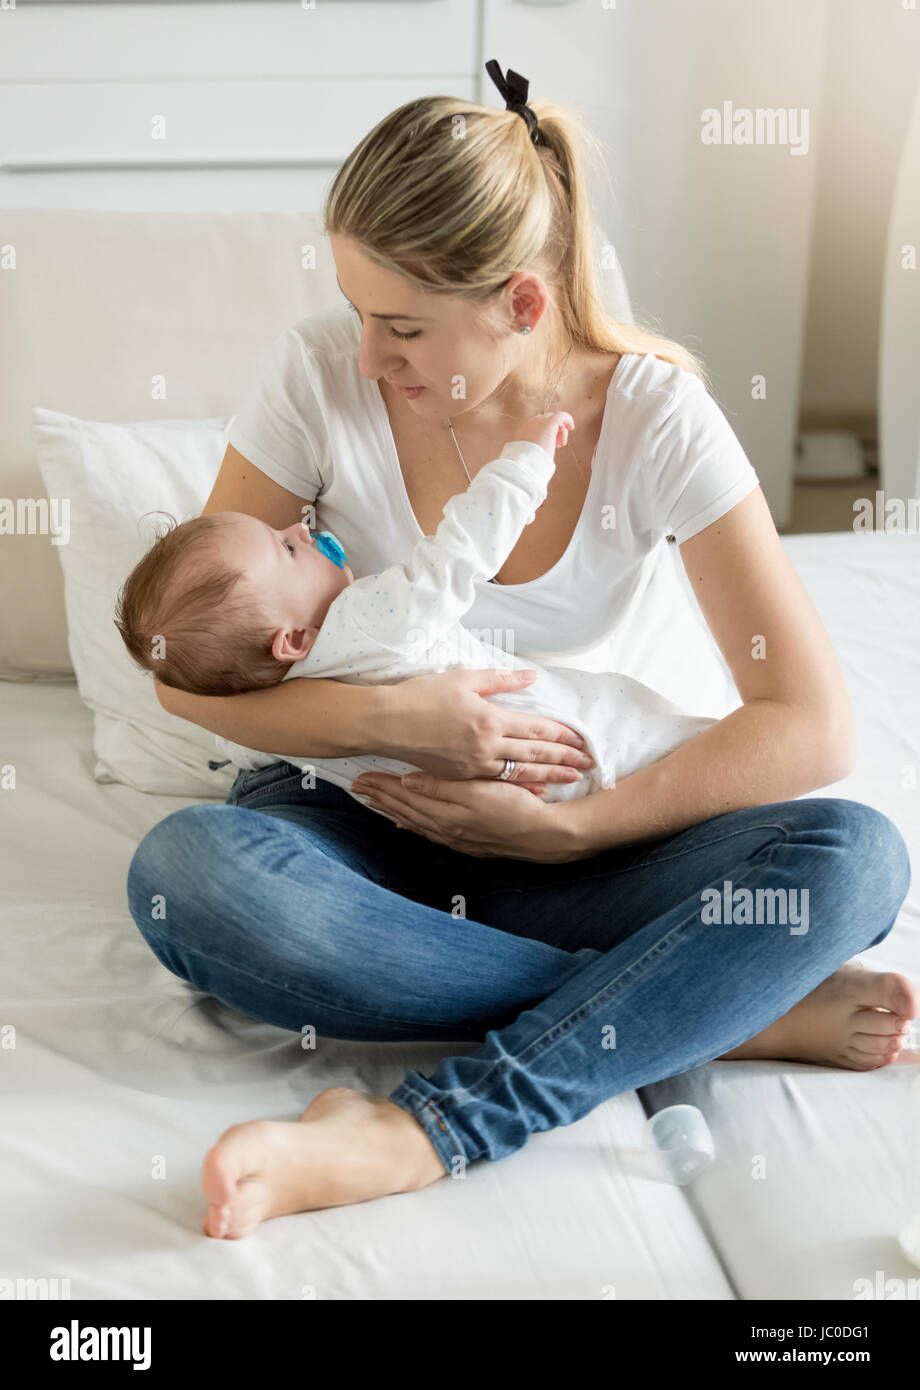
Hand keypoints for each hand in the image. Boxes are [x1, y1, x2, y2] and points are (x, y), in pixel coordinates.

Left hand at [349, 771, 586, 862]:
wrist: (545, 835)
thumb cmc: (516, 808)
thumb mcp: (478, 791)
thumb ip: (442, 785)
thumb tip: (408, 779)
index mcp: (446, 813)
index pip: (406, 796)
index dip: (383, 786)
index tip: (362, 776)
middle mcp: (446, 829)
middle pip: (406, 810)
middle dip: (382, 798)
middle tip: (359, 788)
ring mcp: (456, 838)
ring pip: (416, 822)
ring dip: (395, 811)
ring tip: (376, 803)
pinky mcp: (468, 842)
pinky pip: (431, 832)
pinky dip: (415, 825)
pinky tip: (410, 823)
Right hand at [387, 667, 594, 791]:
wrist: (386, 723)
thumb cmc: (421, 695)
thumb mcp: (463, 678)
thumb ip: (500, 680)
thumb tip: (531, 677)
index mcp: (489, 719)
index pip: (535, 727)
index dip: (561, 734)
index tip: (582, 740)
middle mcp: (486, 746)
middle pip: (534, 752)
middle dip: (564, 758)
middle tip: (588, 763)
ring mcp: (474, 765)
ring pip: (520, 771)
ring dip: (549, 774)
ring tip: (571, 778)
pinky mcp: (461, 776)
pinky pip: (498, 782)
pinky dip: (521, 785)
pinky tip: (536, 789)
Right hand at [516, 410, 574, 457]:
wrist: (525, 462)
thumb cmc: (527, 462)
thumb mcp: (526, 455)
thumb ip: (532, 450)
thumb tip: (540, 454)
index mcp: (522, 432)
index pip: (536, 426)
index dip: (545, 433)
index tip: (550, 444)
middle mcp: (530, 424)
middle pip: (545, 420)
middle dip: (553, 431)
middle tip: (557, 444)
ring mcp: (539, 422)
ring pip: (553, 419)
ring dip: (560, 430)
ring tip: (560, 443)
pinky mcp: (549, 423)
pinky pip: (561, 416)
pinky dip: (568, 420)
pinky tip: (571, 426)